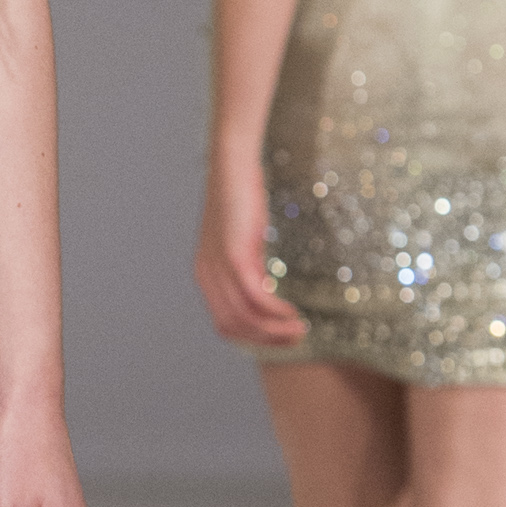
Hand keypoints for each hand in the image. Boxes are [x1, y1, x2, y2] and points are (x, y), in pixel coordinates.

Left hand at [195, 161, 304, 346]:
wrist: (232, 166)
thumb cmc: (240, 200)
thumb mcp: (242, 240)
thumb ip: (248, 266)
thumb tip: (265, 286)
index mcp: (205, 277)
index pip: (226, 325)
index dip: (254, 338)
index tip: (280, 337)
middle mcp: (207, 277)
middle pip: (234, 328)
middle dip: (267, 340)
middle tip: (296, 338)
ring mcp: (219, 268)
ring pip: (245, 317)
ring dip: (274, 330)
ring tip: (299, 329)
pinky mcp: (235, 256)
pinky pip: (254, 298)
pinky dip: (274, 312)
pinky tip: (291, 312)